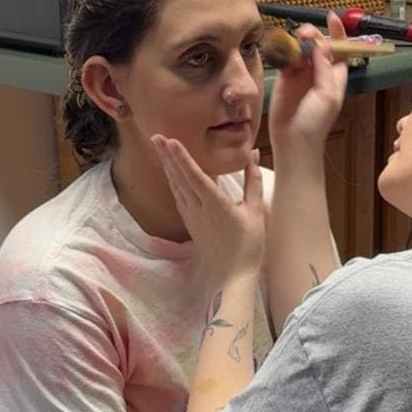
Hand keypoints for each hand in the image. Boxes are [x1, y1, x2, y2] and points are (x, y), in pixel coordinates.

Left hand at [152, 138, 266, 282]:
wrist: (232, 275)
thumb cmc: (249, 245)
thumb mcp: (255, 211)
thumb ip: (253, 181)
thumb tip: (252, 155)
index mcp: (217, 205)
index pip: (196, 176)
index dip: (183, 158)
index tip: (171, 141)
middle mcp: (199, 209)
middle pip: (180, 178)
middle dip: (167, 156)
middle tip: (156, 136)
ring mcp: (192, 217)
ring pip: (176, 186)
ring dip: (168, 166)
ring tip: (159, 148)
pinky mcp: (190, 222)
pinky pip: (178, 197)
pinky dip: (173, 181)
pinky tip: (170, 172)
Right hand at [268, 12, 348, 160]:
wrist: (293, 142)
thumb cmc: (315, 124)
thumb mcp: (327, 96)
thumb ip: (325, 70)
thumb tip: (322, 46)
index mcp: (335, 76)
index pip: (339, 49)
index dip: (337, 33)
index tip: (332, 18)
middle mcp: (319, 73)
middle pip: (318, 45)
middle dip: (314, 35)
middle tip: (306, 33)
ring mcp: (301, 75)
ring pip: (301, 49)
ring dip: (299, 41)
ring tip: (295, 40)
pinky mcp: (285, 78)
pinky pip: (286, 58)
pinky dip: (285, 51)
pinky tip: (284, 49)